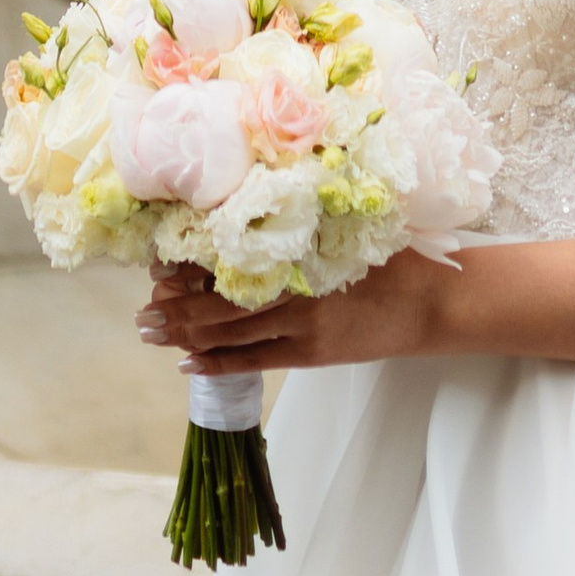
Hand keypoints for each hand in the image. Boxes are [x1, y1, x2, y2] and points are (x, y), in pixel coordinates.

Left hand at [137, 251, 457, 371]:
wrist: (432, 301)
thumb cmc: (393, 255)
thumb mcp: (344, 226)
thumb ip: (301, 224)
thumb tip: (247, 213)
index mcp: (298, 251)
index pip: (227, 259)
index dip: (187, 266)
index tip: (157, 265)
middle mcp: (292, 289)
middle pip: (217, 302)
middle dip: (174, 308)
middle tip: (142, 311)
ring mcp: (300, 326)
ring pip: (227, 333)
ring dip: (185, 334)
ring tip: (151, 333)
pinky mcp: (311, 353)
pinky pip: (253, 360)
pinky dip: (217, 362)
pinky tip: (190, 363)